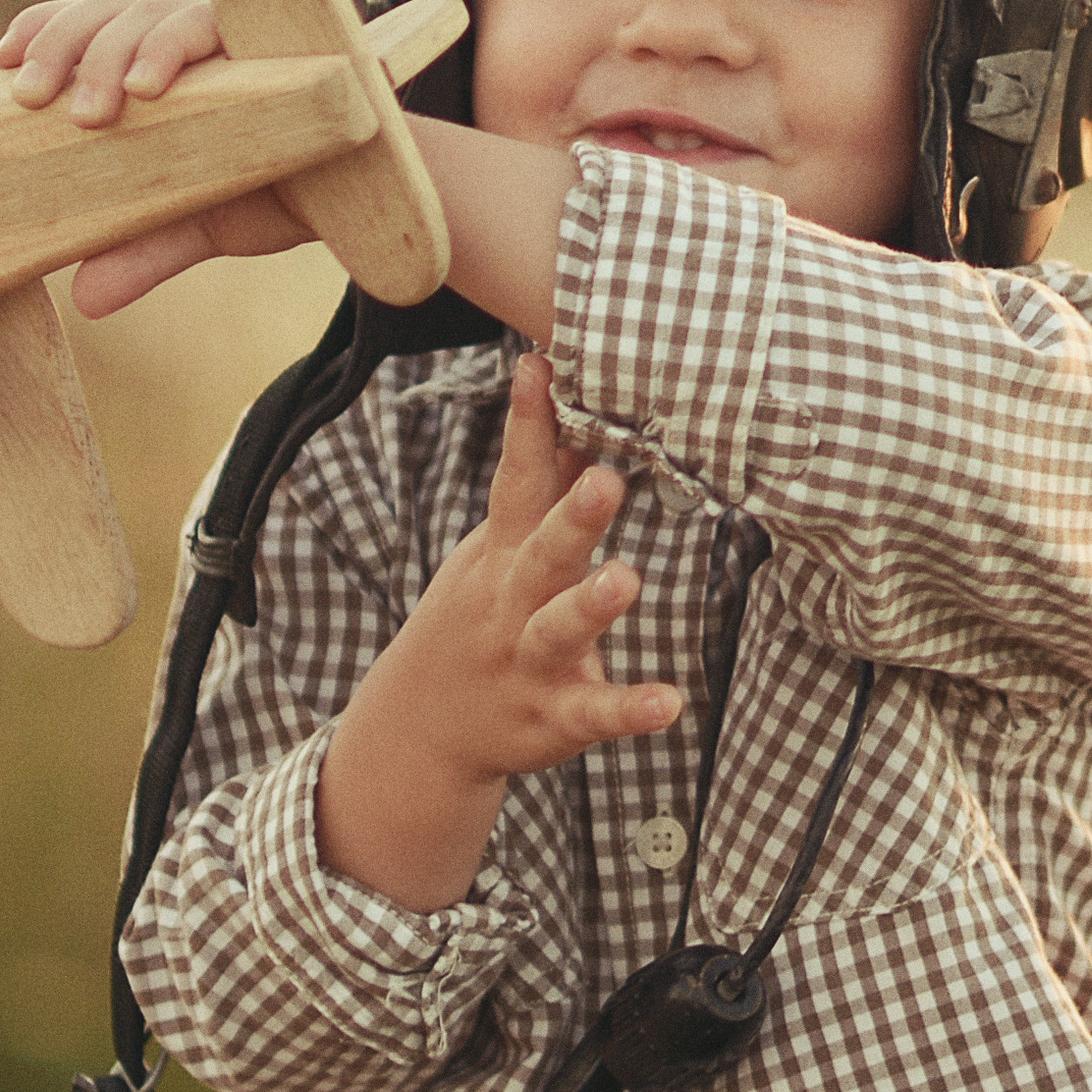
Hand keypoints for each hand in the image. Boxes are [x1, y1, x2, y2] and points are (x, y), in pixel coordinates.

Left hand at [0, 0, 308, 312]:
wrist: (370, 189)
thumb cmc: (277, 188)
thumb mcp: (201, 223)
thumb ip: (143, 250)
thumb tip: (85, 299)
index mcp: (150, 65)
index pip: (80, 24)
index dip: (39, 32)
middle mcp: (182, 36)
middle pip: (104, 10)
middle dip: (62, 46)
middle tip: (33, 99)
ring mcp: (225, 30)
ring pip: (149, 9)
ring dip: (109, 50)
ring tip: (92, 109)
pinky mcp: (269, 33)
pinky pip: (213, 21)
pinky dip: (173, 47)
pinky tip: (151, 85)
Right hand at [316, 354, 673, 908]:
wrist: (423, 726)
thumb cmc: (481, 614)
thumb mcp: (499, 550)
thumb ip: (545, 489)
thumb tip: (585, 415)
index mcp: (502, 551)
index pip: (515, 479)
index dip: (528, 423)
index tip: (540, 366)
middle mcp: (511, 599)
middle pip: (541, 552)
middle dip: (572, 516)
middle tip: (607, 480)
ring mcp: (529, 659)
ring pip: (558, 628)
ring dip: (589, 605)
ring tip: (624, 579)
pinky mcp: (553, 717)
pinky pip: (592, 712)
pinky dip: (628, 709)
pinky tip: (669, 703)